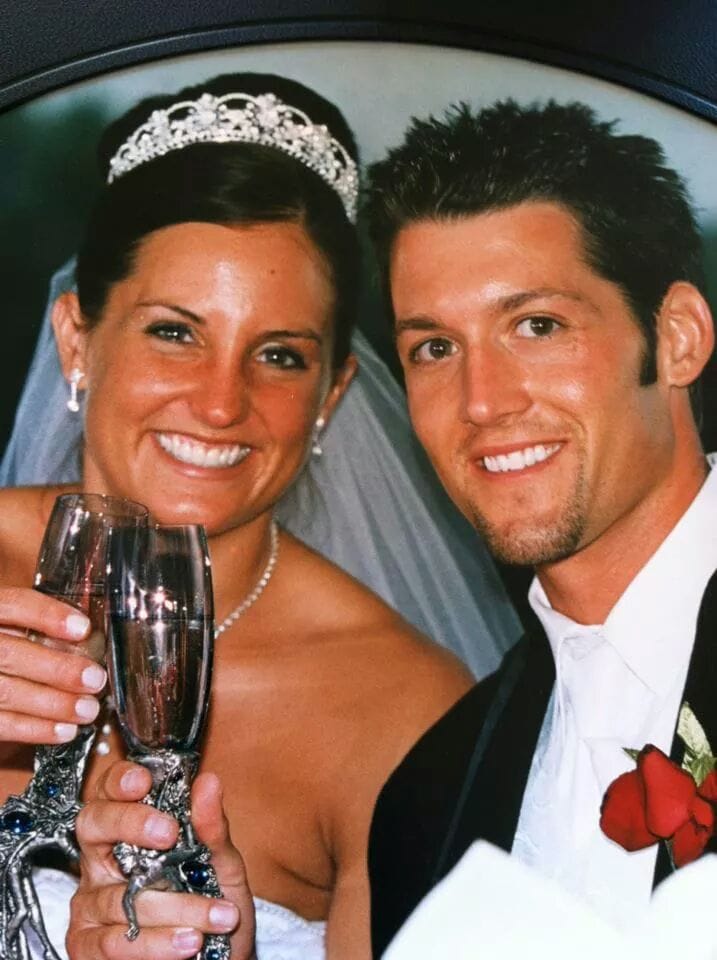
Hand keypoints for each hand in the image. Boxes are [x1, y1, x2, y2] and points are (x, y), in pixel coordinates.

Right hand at [0, 586, 105, 742]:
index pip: (14, 605)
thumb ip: (38, 624)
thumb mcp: (13, 621)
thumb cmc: (7, 641)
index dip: (48, 616)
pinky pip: (0, 724)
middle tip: (95, 679)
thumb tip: (87, 638)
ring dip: (54, 704)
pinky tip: (65, 729)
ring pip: (6, 692)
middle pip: (10, 654)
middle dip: (58, 669)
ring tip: (87, 709)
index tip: (83, 628)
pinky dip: (35, 729)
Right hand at [69, 761, 255, 959]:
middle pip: (93, 826)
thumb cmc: (213, 904)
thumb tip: (209, 782)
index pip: (110, 793)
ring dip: (177, 908)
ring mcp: (89, 904)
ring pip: (121, 895)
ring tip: (217, 916)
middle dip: (130, 823)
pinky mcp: (86, 946)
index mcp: (128, 833)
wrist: (217, 957)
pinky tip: (188, 942)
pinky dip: (158, 944)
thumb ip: (211, 827)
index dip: (119, 781)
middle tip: (168, 833)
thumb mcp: (221, 863)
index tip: (143, 781)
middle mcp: (101, 862)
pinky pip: (114, 942)